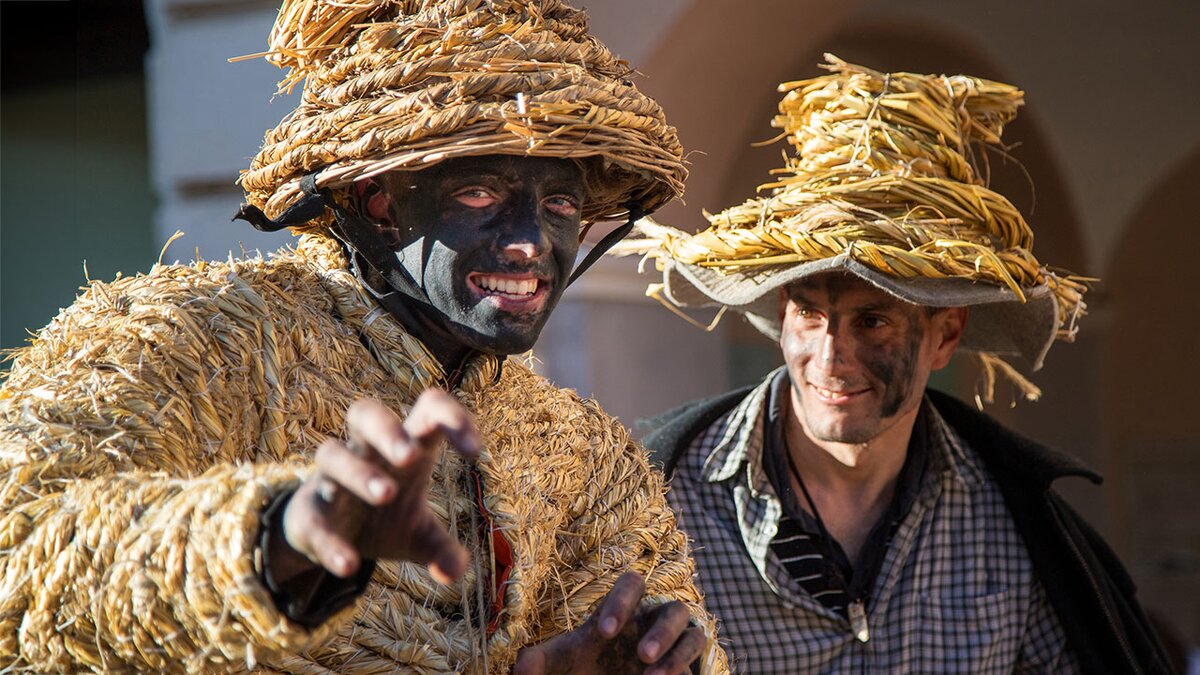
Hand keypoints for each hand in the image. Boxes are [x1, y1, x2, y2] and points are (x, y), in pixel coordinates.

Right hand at [267, 391, 479, 582]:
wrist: (326, 535)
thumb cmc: (383, 518)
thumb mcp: (420, 535)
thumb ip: (442, 548)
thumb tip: (455, 568)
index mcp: (403, 449)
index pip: (426, 410)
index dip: (453, 418)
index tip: (476, 451)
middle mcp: (364, 454)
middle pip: (365, 413)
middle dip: (388, 431)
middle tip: (412, 456)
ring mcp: (331, 480)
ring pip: (331, 454)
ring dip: (359, 472)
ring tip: (387, 494)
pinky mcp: (309, 514)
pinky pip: (314, 521)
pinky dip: (331, 542)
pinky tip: (348, 565)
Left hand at [514, 572, 706, 674]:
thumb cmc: (586, 666)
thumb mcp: (563, 663)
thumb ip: (540, 661)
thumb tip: (519, 667)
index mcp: (624, 608)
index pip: (632, 584)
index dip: (622, 601)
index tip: (605, 633)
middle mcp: (653, 619)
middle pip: (671, 607)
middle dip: (660, 631)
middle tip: (641, 656)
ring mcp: (673, 640)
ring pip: (690, 629)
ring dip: (675, 650)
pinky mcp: (685, 661)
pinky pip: (696, 651)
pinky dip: (683, 665)